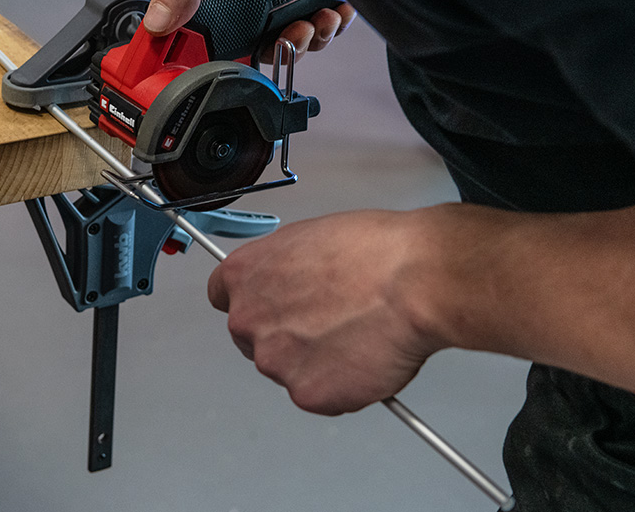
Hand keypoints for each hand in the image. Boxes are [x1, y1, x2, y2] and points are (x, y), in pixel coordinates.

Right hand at [143, 0, 355, 61]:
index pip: (199, 39)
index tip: (227, 65)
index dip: (209, 57)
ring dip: (311, 37)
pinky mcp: (306, 0)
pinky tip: (331, 10)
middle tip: (291, 31)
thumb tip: (155, 21)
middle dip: (279, 48)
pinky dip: (329, 24)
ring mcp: (278, 0)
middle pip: (255, 50)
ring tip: (316, 17)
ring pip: (289, 41)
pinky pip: (316, 28)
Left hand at [207, 210, 448, 415]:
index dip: (253, 302)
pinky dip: (343, 385)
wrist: (412, 281)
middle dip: (285, 335)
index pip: (222, 296)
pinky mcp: (306, 394)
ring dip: (316, 361)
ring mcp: (274, 360)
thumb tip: (291, 283)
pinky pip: (320, 396)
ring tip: (358, 335)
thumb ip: (283, 268)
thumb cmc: (374, 251)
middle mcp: (248, 319)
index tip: (268, 306)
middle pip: (253, 338)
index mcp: (243, 275)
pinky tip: (367, 358)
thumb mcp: (309, 238)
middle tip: (329, 324)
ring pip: (289, 369)